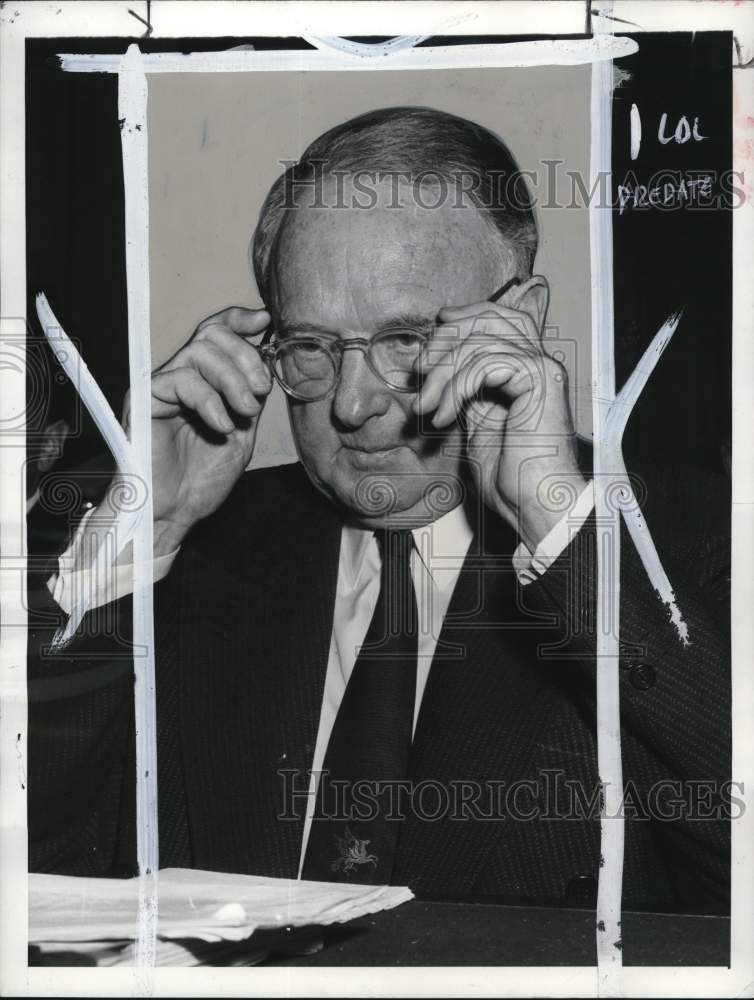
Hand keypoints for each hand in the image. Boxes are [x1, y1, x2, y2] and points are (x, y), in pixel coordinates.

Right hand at [122, 306, 271, 554]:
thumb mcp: (242, 432)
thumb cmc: (202, 479)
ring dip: (233, 379)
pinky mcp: (144, 399)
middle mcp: (179, 376)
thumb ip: (251, 396)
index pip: (216, 332)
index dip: (239, 319)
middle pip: (212, 334)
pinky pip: (182, 381)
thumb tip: (268, 360)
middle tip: (260, 390)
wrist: (175, 512)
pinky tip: (223, 426)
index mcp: (203, 380)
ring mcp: (161, 386)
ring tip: (246, 412)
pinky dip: (210, 401)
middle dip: (245, 357)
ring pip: (199, 352)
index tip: (265, 321)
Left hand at [413, 297, 585, 550]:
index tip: (435, 328)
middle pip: (493, 318)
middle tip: (420, 367)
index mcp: (528, 372)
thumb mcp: (478, 426)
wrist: (535, 506)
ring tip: (425, 407)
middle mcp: (540, 364)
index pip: (501, 320)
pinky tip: (444, 418)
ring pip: (480, 343)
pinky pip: (485, 364)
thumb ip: (468, 394)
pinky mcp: (538, 380)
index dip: (466, 316)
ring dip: (442, 374)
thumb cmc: (511, 478)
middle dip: (448, 336)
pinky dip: (455, 389)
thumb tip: (440, 372)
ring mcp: (542, 369)